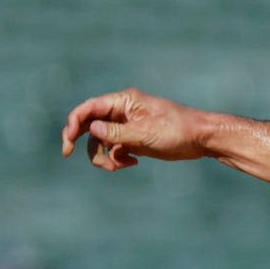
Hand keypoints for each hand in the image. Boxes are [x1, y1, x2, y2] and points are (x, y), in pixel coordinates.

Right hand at [59, 89, 206, 169]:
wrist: (201, 140)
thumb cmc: (177, 130)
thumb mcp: (145, 133)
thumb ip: (117, 132)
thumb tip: (91, 128)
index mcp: (124, 101)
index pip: (90, 108)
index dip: (74, 122)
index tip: (69, 141)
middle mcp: (123, 112)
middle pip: (90, 124)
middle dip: (80, 139)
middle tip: (68, 153)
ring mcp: (128, 126)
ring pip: (101, 141)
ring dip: (102, 155)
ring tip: (116, 167)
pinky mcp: (134, 140)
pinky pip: (115, 150)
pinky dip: (117, 159)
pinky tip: (131, 164)